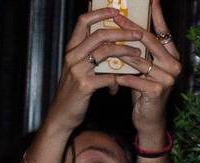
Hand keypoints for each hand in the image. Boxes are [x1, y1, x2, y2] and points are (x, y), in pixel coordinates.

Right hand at [48, 6, 142, 131]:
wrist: (62, 114)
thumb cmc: (73, 91)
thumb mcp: (77, 68)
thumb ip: (88, 55)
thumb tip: (108, 43)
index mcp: (71, 48)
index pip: (83, 21)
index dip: (100, 13)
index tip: (116, 11)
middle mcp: (73, 55)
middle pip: (99, 34)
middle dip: (121, 32)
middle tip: (137, 34)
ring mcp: (78, 70)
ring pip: (105, 52)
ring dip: (125, 52)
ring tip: (137, 53)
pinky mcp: (85, 86)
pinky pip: (107, 77)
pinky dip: (117, 81)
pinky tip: (120, 85)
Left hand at [117, 0, 181, 139]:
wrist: (149, 119)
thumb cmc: (144, 91)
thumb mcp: (145, 68)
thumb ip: (142, 51)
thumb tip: (129, 28)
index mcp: (173, 57)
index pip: (164, 33)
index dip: (158, 16)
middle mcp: (174, 66)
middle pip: (150, 42)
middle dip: (131, 28)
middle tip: (117, 16)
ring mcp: (167, 79)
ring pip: (140, 60)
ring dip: (122, 53)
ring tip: (107, 43)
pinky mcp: (157, 91)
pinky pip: (136, 79)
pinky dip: (123, 76)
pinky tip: (113, 73)